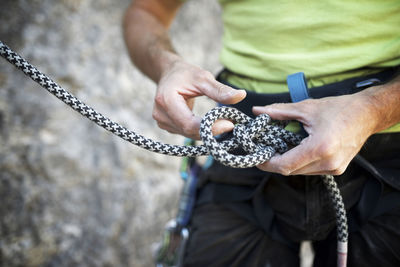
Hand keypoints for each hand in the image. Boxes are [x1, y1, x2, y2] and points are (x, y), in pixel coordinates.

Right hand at [152, 59, 245, 138]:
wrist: (168, 73)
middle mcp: (161, 115)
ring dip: (207, 131)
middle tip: (231, 122)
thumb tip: (241, 96)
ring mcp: (162, 123)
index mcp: (166, 100)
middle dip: (212, 129)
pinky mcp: (167, 127)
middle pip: (190, 131)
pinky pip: (187, 133)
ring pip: (190, 135)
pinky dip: (201, 130)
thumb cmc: (185, 74)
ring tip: (223, 120)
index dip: (211, 127)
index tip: (230, 124)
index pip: (190, 123)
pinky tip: (211, 122)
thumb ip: (220, 90)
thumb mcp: (203, 78)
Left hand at [252, 92, 377, 175]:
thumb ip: (280, 111)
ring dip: (287, 162)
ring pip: (300, 172)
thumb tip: (258, 110)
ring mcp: (334, 168)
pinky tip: (296, 149)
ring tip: (279, 147)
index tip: (257, 155)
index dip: (267, 163)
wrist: (367, 114)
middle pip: (291, 170)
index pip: (285, 165)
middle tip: (264, 149)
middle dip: (275, 161)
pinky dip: (300, 162)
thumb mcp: (306, 107)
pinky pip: (311, 170)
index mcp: (320, 148)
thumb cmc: (339, 108)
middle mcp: (328, 162)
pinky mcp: (337, 169)